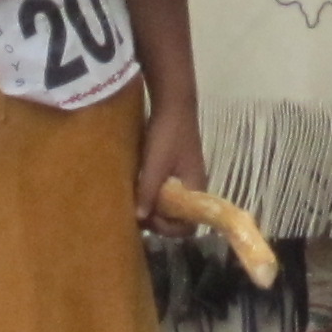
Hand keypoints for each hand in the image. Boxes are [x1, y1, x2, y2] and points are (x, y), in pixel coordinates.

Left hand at [132, 94, 208, 230]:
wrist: (173, 103)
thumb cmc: (168, 135)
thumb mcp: (155, 165)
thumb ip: (149, 193)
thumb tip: (141, 219)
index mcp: (196, 188)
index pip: (189, 225)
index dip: (169, 227)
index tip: (150, 218)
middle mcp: (194, 186)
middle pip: (179, 216)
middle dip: (159, 219)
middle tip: (138, 212)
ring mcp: (186, 177)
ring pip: (172, 203)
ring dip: (155, 206)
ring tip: (136, 202)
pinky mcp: (177, 168)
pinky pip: (168, 190)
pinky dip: (155, 194)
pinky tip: (140, 188)